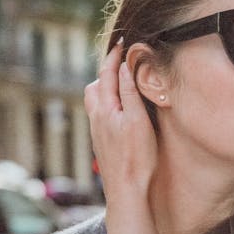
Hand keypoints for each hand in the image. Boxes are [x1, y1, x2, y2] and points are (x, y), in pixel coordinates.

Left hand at [84, 40, 157, 201]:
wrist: (126, 191)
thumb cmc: (137, 158)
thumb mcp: (138, 121)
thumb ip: (130, 92)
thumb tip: (124, 66)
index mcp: (106, 109)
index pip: (107, 74)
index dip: (114, 56)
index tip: (123, 42)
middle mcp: (97, 118)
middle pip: (96, 85)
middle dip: (106, 70)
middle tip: (121, 61)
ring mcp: (97, 131)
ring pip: (94, 101)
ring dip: (104, 87)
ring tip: (118, 82)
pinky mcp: (101, 142)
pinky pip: (99, 113)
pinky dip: (106, 102)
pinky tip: (119, 110)